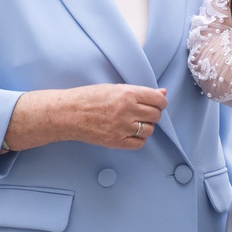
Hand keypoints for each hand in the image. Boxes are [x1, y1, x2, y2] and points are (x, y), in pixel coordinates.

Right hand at [4, 83, 169, 151]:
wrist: (68, 113)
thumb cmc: (89, 97)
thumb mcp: (115, 88)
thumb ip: (140, 92)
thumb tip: (163, 93)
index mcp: (128, 94)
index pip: (158, 100)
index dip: (160, 102)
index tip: (156, 104)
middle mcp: (127, 110)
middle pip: (156, 115)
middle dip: (152, 114)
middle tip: (142, 113)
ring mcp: (122, 127)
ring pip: (150, 130)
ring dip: (145, 127)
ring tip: (132, 123)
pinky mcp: (116, 141)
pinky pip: (139, 143)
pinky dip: (138, 139)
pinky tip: (129, 133)